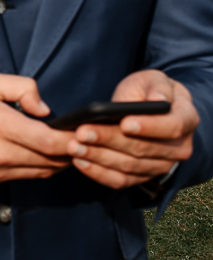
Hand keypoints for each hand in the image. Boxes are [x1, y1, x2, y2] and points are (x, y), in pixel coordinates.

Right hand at [0, 73, 72, 186]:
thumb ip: (22, 88)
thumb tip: (45, 110)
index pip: (50, 142)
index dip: (73, 140)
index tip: (82, 133)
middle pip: (51, 161)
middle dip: (69, 152)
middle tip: (78, 140)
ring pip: (39, 173)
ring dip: (54, 162)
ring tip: (59, 148)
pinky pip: (20, 177)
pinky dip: (33, 168)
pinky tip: (32, 154)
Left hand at [67, 70, 197, 188]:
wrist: (146, 107)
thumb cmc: (148, 91)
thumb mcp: (154, 80)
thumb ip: (157, 87)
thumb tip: (159, 100)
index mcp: (186, 119)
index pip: (172, 127)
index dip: (148, 127)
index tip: (124, 123)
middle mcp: (178, 147)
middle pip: (143, 148)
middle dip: (109, 140)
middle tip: (81, 133)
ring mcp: (162, 165)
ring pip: (130, 166)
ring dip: (98, 157)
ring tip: (73, 147)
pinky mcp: (143, 176)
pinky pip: (122, 180)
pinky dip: (99, 172)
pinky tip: (80, 161)